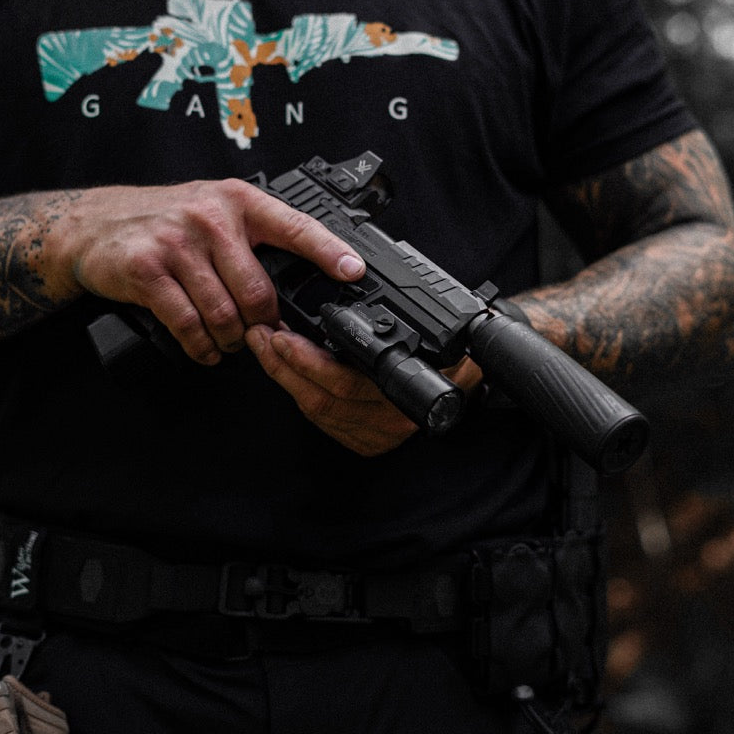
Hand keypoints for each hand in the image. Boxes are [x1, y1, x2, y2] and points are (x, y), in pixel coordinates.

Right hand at [49, 180, 363, 365]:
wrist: (93, 225)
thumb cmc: (165, 221)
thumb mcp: (215, 211)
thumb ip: (253, 236)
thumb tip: (305, 275)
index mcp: (238, 200)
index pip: (295, 225)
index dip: (329, 251)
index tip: (353, 273)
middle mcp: (211, 217)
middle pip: (259, 291)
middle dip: (264, 323)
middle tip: (260, 333)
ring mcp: (178, 242)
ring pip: (225, 313)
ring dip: (232, 340)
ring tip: (230, 342)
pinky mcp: (148, 270)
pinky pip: (189, 324)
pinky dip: (202, 346)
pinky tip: (205, 348)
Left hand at [245, 324, 481, 455]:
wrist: (473, 379)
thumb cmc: (455, 348)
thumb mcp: (436, 329)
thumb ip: (403, 320)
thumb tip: (357, 292)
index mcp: (404, 397)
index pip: (342, 384)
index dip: (305, 362)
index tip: (280, 336)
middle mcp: (389, 421)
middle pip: (320, 399)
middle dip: (282, 365)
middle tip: (260, 333)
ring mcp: (376, 436)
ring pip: (316, 411)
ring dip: (284, 376)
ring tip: (265, 343)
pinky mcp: (365, 442)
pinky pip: (323, 420)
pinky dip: (299, 392)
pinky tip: (285, 368)